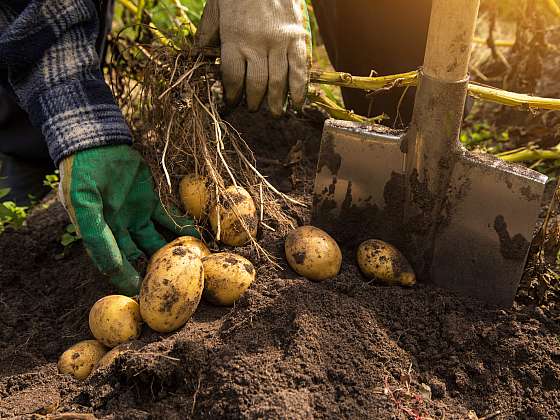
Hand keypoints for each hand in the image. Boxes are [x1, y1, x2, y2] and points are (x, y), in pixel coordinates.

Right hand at [58, 145, 198, 295]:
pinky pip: (168, 218)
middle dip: (155, 270)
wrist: (95, 143)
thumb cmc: (82, 175)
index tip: (143, 295)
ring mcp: (137, 216)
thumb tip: (112, 269)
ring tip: (190, 264)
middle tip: (174, 283)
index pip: (116, 264)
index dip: (128, 280)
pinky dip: (180, 228)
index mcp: (99, 236)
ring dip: (171, 251)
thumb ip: (96, 237)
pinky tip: (194, 238)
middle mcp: (119, 230)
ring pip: (156, 240)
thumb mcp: (83, 207)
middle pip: (139, 256)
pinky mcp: (151, 201)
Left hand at [196, 0, 311, 115]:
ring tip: (275, 113)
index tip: (231, 105)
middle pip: (256, 85)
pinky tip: (297, 103)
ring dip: (276, 102)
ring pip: (278, 82)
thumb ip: (207, 34)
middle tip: (253, 109)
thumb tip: (198, 55)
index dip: (231, 97)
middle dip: (254, 102)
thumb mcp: (215, 9)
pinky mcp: (297, 38)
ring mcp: (279, 42)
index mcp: (234, 39)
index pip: (232, 79)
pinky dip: (299, 90)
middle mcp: (257, 45)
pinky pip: (300, 70)